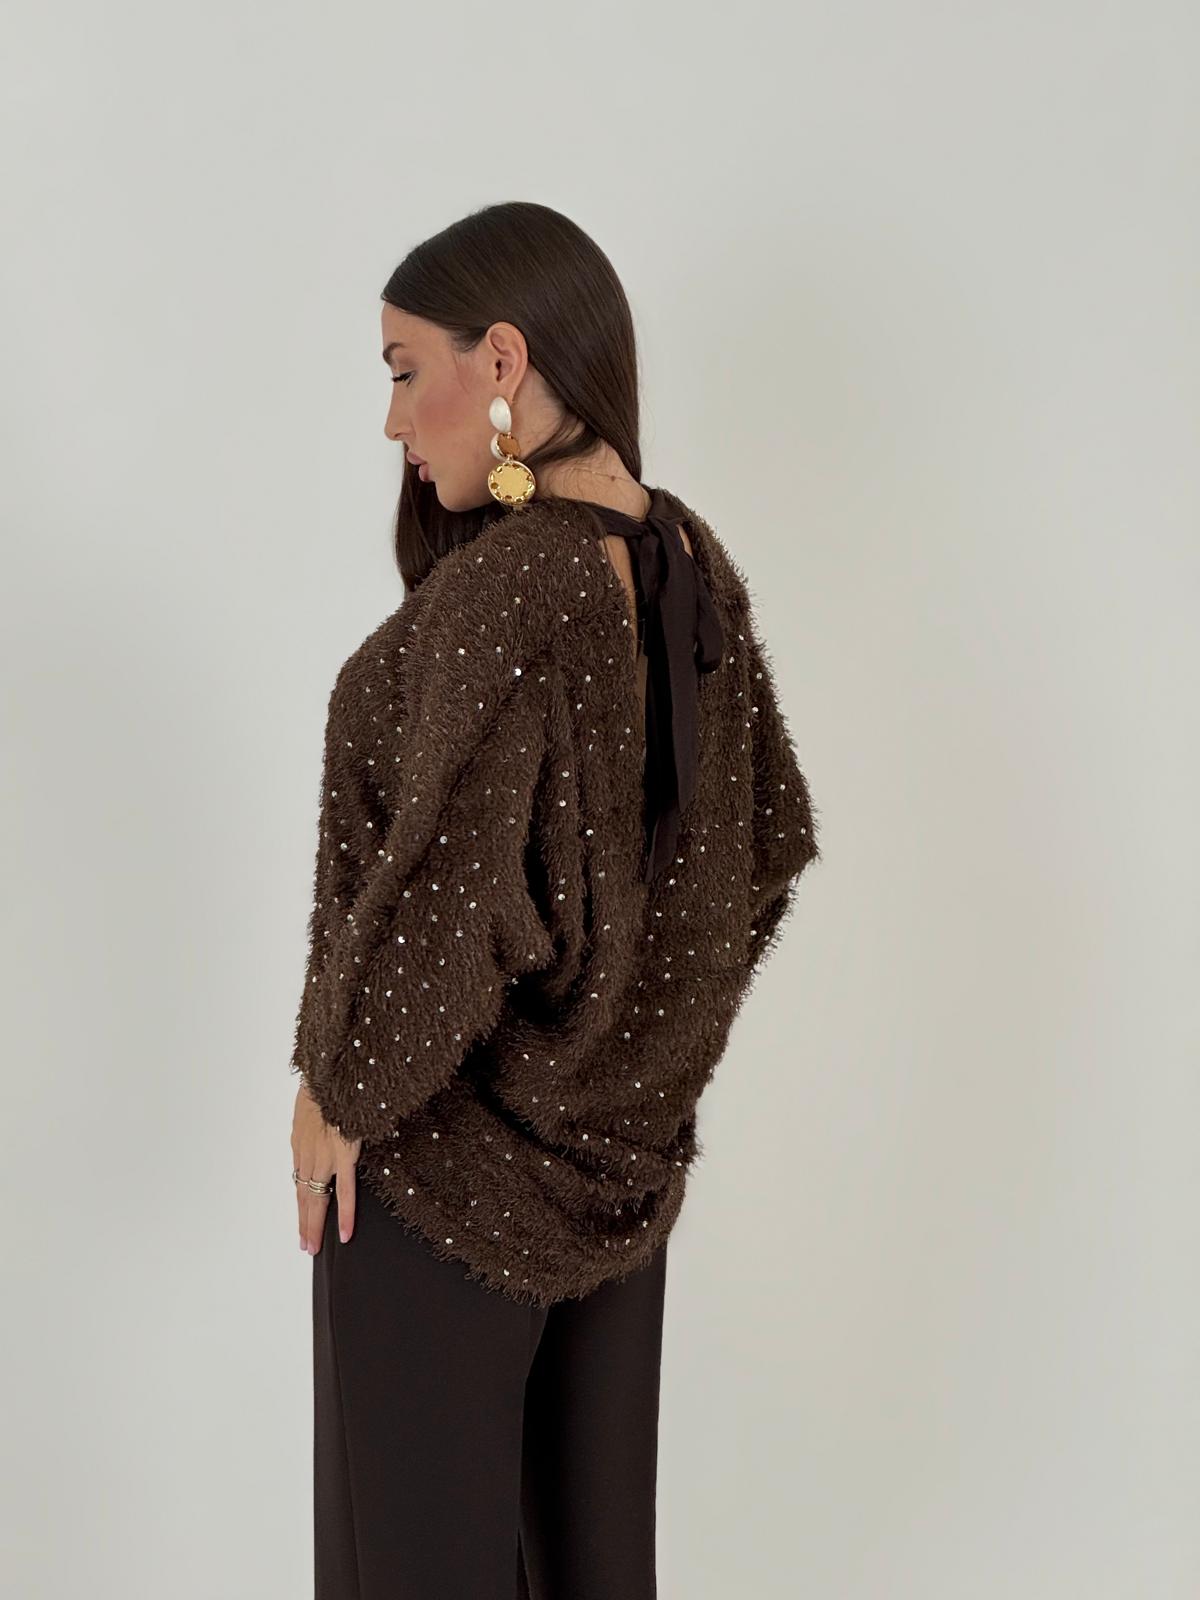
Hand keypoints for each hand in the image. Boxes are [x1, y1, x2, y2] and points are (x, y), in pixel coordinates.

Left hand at [291, 1079, 362, 1253]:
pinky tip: (345, 1233)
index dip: (301, 1198)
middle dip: (302, 1221)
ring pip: (316, 1199)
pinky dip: (345, 1215)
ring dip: (313, 1225)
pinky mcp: (342, 1156)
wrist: (331, 1071)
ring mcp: (324, 1157)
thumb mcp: (317, 1098)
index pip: (300, 1176)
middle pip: (302, 1195)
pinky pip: (345, 1192)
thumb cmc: (327, 1078)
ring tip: (312, 1246)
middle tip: (304, 1244)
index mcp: (302, 1139)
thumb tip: (329, 1115)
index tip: (302, 1213)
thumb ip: (321, 1114)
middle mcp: (308, 1153)